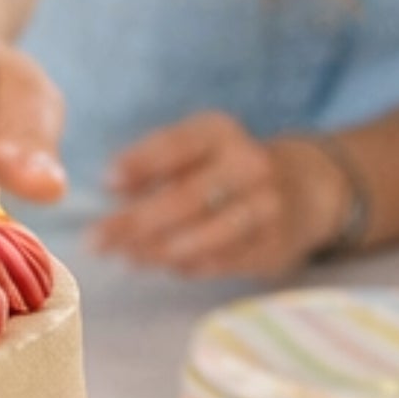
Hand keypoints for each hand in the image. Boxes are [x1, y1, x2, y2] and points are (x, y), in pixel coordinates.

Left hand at [95, 114, 351, 277]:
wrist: (302, 188)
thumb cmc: (224, 169)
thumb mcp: (193, 150)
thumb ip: (152, 165)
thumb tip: (112, 187)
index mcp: (221, 132)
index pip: (177, 144)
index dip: (140, 162)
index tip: (106, 182)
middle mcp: (249, 164)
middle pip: (185, 197)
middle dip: (135, 222)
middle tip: (96, 241)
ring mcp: (267, 206)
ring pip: (204, 234)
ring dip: (157, 250)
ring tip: (126, 258)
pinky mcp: (274, 244)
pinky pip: (223, 260)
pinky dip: (189, 265)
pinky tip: (164, 265)